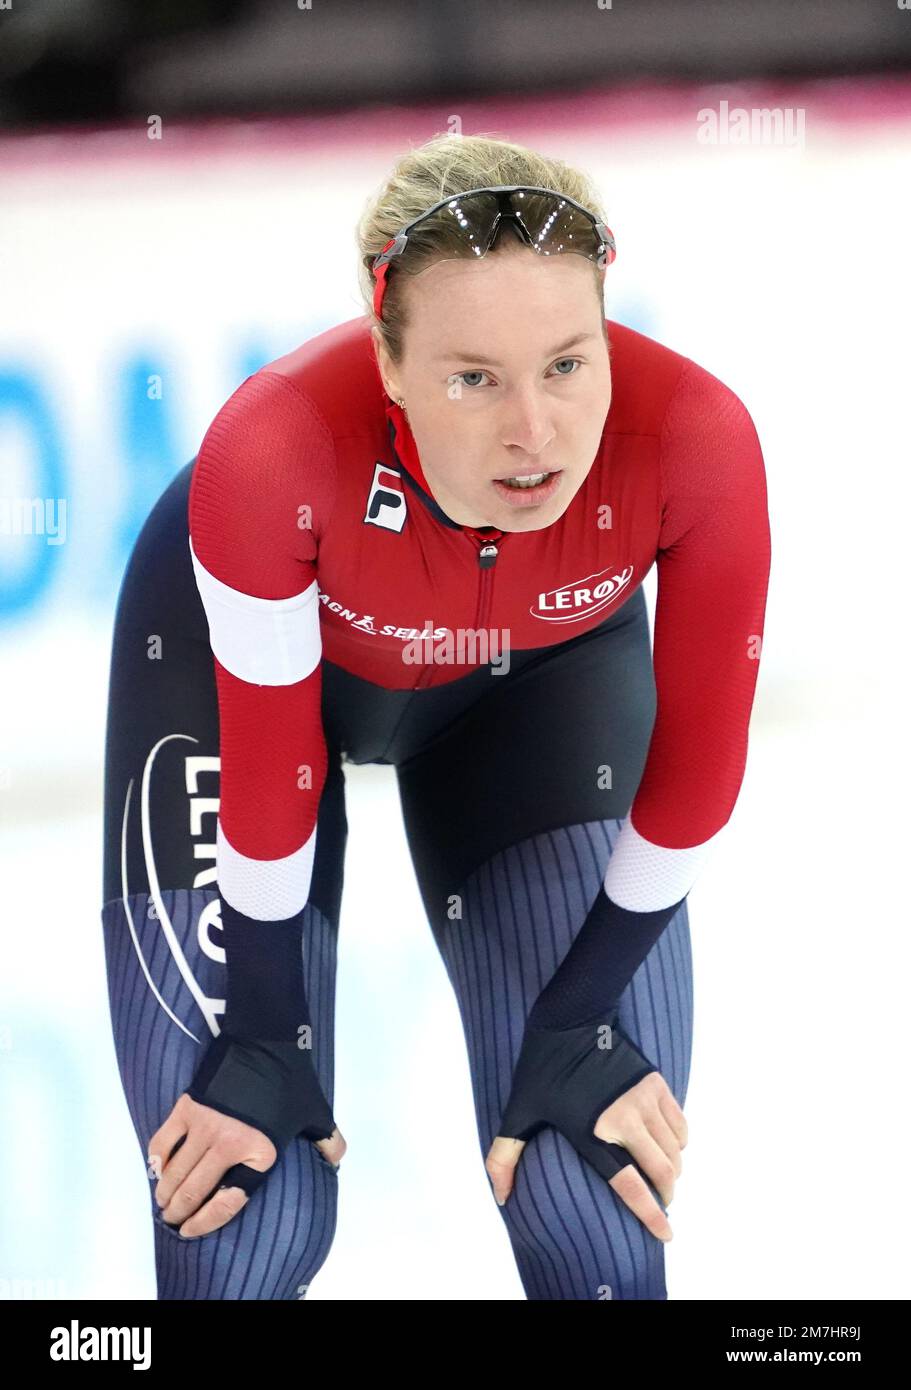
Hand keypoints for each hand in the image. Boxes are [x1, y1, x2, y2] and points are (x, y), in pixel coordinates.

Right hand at [148, 1093, 345, 1238]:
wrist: (266, 1038)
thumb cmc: (292, 1079)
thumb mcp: (316, 1112)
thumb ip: (329, 1140)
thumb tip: (336, 1162)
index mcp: (259, 1154)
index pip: (227, 1202)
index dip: (204, 1222)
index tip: (190, 1230)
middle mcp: (229, 1145)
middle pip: (194, 1192)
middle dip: (179, 1213)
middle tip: (172, 1221)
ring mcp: (205, 1126)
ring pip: (175, 1172)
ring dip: (165, 1193)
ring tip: (163, 1203)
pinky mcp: (188, 1107)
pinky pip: (163, 1143)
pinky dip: (156, 1161)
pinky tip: (156, 1171)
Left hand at [485, 1018, 686, 1242]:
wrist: (571, 1016)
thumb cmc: (541, 1066)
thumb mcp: (517, 1111)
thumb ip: (504, 1157)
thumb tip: (501, 1198)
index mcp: (592, 1133)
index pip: (631, 1186)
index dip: (651, 1215)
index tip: (666, 1235)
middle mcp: (625, 1120)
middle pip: (663, 1172)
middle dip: (666, 1195)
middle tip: (661, 1203)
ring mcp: (644, 1100)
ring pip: (675, 1151)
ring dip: (673, 1170)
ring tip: (662, 1177)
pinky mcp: (656, 1082)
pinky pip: (679, 1125)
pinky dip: (678, 1143)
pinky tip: (666, 1147)